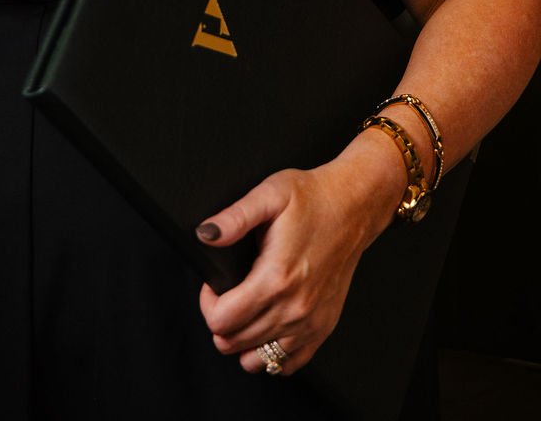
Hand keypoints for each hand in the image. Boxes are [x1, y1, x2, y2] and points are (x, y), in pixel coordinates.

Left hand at [196, 154, 395, 376]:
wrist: (354, 208)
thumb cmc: (313, 199)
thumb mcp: (269, 195)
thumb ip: (234, 218)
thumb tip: (205, 234)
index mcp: (276, 277)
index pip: (222, 321)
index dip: (207, 303)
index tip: (213, 284)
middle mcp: (294, 308)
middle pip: (234, 344)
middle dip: (220, 321)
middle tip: (226, 293)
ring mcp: (310, 323)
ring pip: (257, 360)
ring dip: (242, 340)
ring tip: (244, 309)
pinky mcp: (323, 328)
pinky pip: (287, 364)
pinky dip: (270, 352)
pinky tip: (267, 325)